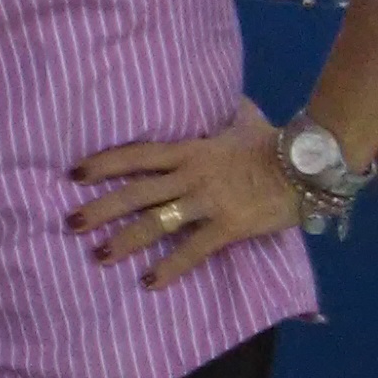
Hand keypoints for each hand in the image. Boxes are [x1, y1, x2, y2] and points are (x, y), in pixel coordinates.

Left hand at [70, 97, 305, 290]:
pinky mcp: (229, 226)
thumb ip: (223, 111)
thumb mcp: (241, 120)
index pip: (135, 155)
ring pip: (156, 223)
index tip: (73, 173)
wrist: (308, 165)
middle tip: (69, 222)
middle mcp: (190, 175)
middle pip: (135, 192)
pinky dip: (171, 268)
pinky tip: (150, 282)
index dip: (103, 164)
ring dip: (124, 241)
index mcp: (188, 150)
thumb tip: (222, 95)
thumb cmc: (273, 142)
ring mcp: (208, 202)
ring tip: (98, 256)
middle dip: (100, 208)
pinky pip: (194, 250)